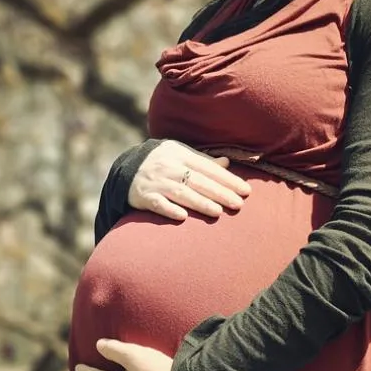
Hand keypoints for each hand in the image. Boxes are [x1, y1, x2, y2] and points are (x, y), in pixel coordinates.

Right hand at [128, 140, 251, 219]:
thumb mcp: (179, 155)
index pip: (208, 167)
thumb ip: (202, 160)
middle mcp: (167, 166)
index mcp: (179, 154)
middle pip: (197, 181)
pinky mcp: (143, 196)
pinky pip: (157, 204)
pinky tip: (183, 217)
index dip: (227, 179)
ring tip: (218, 212)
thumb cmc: (160, 163)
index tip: (245, 190)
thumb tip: (227, 162)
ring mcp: (155, 182)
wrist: (126, 170)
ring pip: (180, 193)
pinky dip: (169, 209)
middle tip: (238, 204)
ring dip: (200, 203)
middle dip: (219, 193)